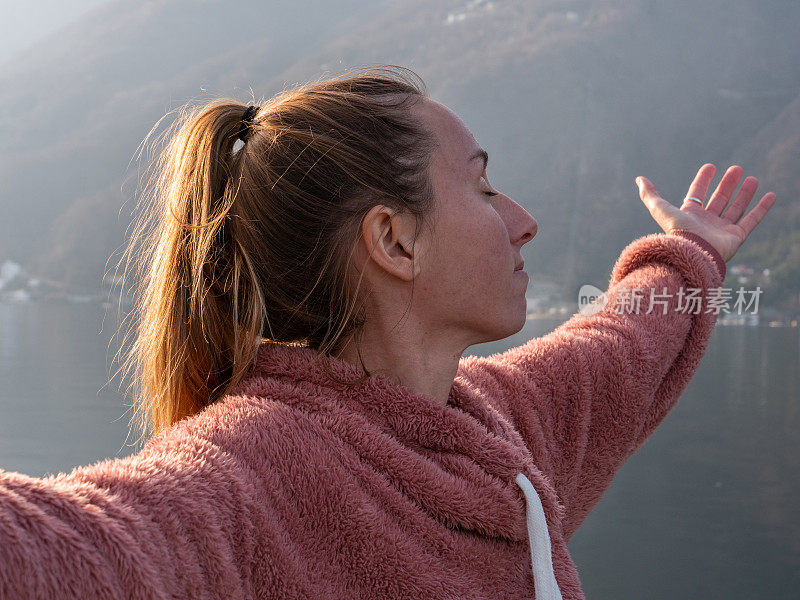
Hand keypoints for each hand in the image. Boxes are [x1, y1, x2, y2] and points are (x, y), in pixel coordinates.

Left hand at [636, 163, 776, 261]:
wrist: (692, 254)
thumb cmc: (677, 232)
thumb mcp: (660, 209)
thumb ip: (649, 195)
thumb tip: (639, 179)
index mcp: (689, 215)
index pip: (697, 193)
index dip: (703, 180)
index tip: (711, 166)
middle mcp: (706, 222)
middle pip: (718, 199)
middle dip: (727, 184)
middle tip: (736, 169)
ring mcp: (721, 230)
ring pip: (735, 208)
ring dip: (744, 194)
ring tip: (752, 179)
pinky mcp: (736, 238)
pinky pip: (752, 221)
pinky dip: (762, 209)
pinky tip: (770, 195)